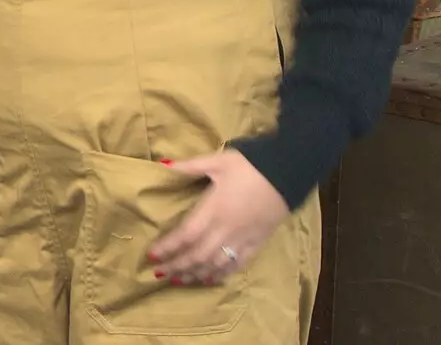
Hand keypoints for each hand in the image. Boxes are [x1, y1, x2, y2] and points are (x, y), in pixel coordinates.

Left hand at [149, 149, 288, 285]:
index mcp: (214, 209)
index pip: (186, 235)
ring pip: (216, 264)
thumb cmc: (250, 166)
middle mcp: (227, 229)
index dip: (169, 247)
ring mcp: (243, 239)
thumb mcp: (217, 161)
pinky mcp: (258, 243)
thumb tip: (161, 165)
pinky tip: (211, 279)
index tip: (152, 255)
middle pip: (198, 255)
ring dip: (196, 274)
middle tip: (159, 273)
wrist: (288, 174)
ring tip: (179, 280)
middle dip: (177, 266)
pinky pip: (238, 264)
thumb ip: (189, 166)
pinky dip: (222, 274)